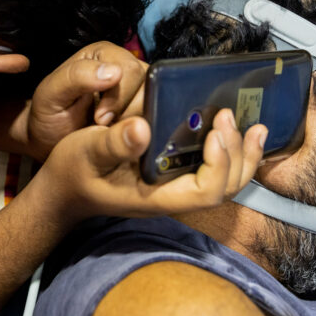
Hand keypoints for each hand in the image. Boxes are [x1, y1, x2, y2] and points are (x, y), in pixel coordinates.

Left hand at [23, 42, 146, 160]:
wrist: (52, 144)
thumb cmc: (49, 116)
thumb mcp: (51, 94)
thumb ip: (75, 77)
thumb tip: (113, 72)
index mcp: (104, 54)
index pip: (130, 71)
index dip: (119, 98)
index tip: (99, 119)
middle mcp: (126, 66)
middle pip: (149, 87)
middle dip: (128, 113)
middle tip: (104, 128)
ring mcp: (140, 89)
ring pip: (158, 105)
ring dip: (137, 124)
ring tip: (112, 134)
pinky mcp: (146, 110)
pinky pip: (159, 120)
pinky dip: (143, 132)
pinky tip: (124, 138)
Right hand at [37, 108, 267, 222]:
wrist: (62, 190)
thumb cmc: (72, 172)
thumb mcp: (84, 152)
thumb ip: (113, 143)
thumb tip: (142, 128)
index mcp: (154, 197)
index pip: (204, 193)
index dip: (218, 165)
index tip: (214, 133)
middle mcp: (171, 196)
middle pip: (224, 189)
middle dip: (239, 156)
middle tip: (232, 118)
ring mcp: (174, 189)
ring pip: (224, 182)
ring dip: (243, 155)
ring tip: (253, 126)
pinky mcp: (172, 176)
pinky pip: (212, 170)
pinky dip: (231, 152)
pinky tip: (234, 131)